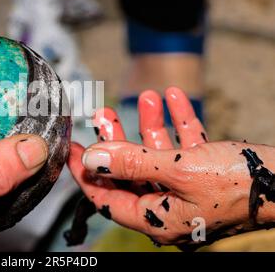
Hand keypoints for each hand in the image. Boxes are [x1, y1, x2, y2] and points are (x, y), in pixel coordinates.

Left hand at [68, 87, 274, 246]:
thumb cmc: (239, 183)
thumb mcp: (179, 169)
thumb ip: (132, 163)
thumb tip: (92, 159)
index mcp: (156, 216)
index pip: (106, 198)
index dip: (85, 173)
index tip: (72, 149)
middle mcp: (167, 205)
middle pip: (129, 172)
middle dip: (116, 140)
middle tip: (102, 114)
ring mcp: (186, 190)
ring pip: (156, 155)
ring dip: (149, 125)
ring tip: (144, 97)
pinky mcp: (205, 174)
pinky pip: (184, 147)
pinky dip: (178, 123)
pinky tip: (173, 98)